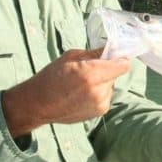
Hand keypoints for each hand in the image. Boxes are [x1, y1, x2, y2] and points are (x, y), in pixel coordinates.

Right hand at [1, 48, 129, 136]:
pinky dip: (98, 93)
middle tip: (89, 70)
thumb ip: (94, 53)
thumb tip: (111, 49)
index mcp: (92, 74)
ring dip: (101, 83)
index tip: (114, 57)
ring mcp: (100, 104)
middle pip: (115, 75)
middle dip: (106, 70)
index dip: (120, 59)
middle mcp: (98, 91)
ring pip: (110, 86)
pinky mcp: (99, 112)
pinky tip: (81, 94)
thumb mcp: (71, 57)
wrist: (38, 104)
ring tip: (81, 84)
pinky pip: (105, 96)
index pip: (123, 65)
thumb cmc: (51, 77)